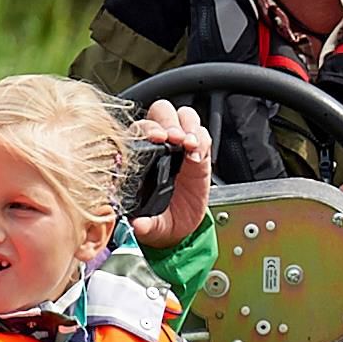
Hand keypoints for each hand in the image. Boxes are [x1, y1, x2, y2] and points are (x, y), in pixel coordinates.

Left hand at [127, 101, 214, 249]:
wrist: (180, 229)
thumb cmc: (158, 221)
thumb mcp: (150, 226)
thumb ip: (145, 226)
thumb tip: (138, 224)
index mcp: (139, 157)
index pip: (140, 128)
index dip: (148, 129)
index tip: (157, 139)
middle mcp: (159, 145)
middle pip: (161, 112)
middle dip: (170, 122)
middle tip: (176, 139)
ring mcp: (180, 147)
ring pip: (183, 116)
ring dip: (188, 126)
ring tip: (191, 145)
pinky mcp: (200, 153)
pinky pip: (203, 134)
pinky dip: (203, 140)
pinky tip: (200, 156)